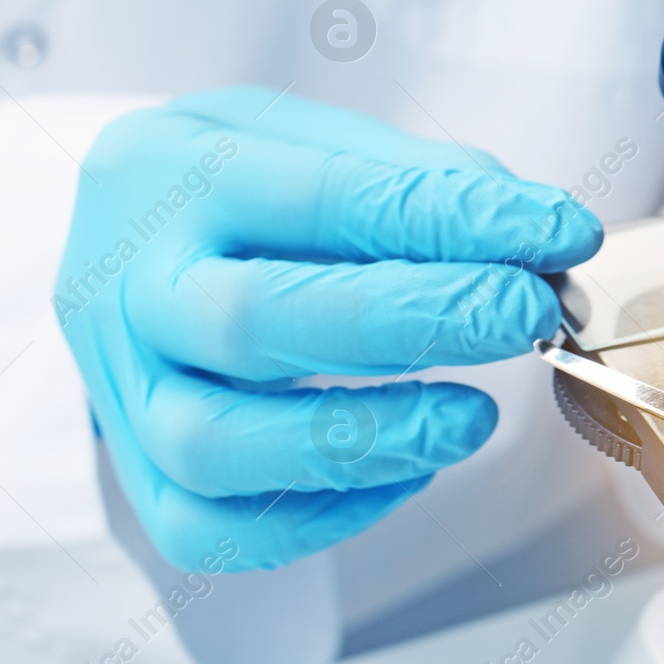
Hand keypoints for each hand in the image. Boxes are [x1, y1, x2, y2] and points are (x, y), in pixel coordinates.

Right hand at [54, 88, 601, 570]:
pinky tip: (400, 469)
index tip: (553, 231)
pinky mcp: (133, 471)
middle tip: (521, 315)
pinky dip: (317, 517)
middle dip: (408, 322)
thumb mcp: (297, 133)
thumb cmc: (217, 184)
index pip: (315, 196)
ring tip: (470, 418)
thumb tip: (533, 236)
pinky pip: (207, 530)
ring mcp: (120, 386)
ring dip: (364, 440)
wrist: (110, 237)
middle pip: (248, 321)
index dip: (445, 219)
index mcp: (165, 171)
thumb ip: (404, 177)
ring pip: (212, 445)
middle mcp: (125, 283)